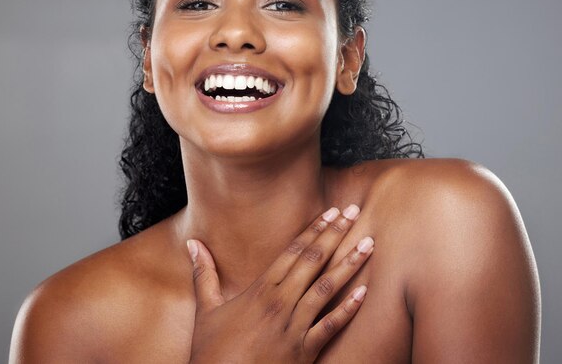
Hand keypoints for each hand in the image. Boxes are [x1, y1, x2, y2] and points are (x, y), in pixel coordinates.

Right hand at [186, 205, 373, 362]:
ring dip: (349, 265)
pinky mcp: (304, 351)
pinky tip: (364, 293)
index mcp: (260, 289)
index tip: (331, 212)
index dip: (314, 230)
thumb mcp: (206, 308)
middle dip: (336, 234)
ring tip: (369, 244)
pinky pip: (331, 326)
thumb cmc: (212, 350)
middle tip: (355, 212)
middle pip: (313, 261)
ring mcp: (294, 326)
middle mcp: (280, 302)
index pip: (293, 251)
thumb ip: (204, 273)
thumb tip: (193, 243)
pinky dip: (348, 309)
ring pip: (327, 288)